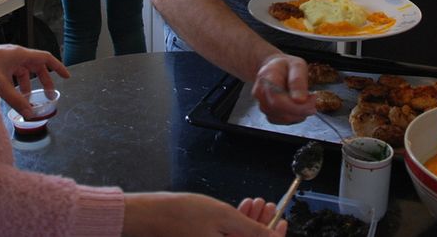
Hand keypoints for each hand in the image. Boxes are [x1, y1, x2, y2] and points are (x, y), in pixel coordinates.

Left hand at [0, 43, 69, 118]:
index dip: (58, 67)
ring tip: (28, 99)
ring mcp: (6, 58)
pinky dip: (17, 83)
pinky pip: (14, 72)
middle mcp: (15, 54)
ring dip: (28, 84)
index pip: (46, 58)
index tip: (66, 77)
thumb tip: (30, 114)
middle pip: (36, 66)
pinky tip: (13, 94)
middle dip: (44, 80)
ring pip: (24, 70)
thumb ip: (17, 101)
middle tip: (47, 94)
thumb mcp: (2, 86)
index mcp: (20, 54)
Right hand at [122, 192, 286, 235]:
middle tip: (267, 206)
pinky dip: (236, 225)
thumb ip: (251, 229)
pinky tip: (241, 209)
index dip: (275, 235)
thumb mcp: (224, 217)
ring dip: (250, 222)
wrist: (153, 215)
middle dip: (263, 225)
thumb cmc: (182, 214)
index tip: (282, 220)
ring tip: (255, 203)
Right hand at [251, 54, 316, 124]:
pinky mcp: (268, 113)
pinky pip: (283, 121)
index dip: (295, 106)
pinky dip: (295, 117)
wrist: (273, 68)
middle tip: (313, 99)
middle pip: (280, 111)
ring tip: (307, 101)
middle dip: (301, 109)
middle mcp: (260, 92)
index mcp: (267, 77)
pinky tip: (299, 107)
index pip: (277, 99)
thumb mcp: (297, 65)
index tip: (312, 100)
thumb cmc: (285, 66)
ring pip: (282, 118)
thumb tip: (300, 100)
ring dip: (299, 113)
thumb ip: (298, 80)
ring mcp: (262, 104)